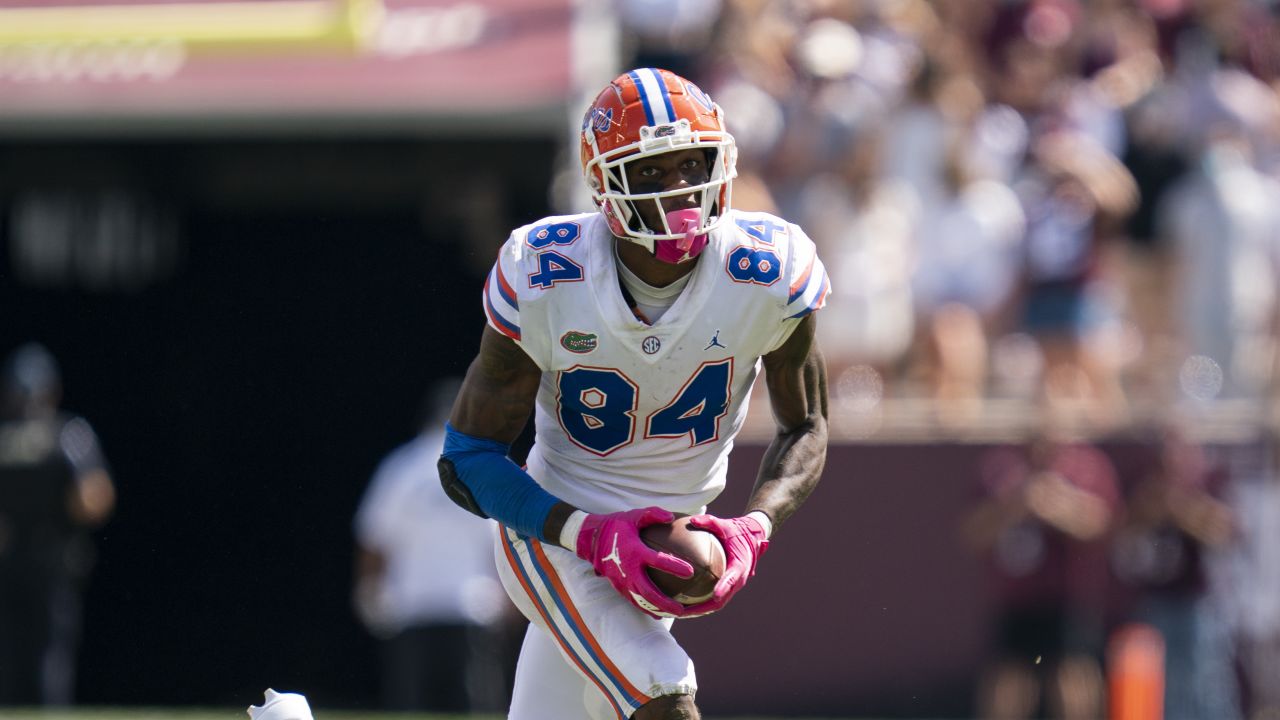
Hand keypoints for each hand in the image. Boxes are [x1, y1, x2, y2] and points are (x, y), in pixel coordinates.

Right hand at [575, 507, 693, 617]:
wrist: (592, 540)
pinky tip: (659, 614)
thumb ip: (652, 514)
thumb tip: (672, 516)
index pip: (656, 560)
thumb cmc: (616, 526)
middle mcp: (629, 570)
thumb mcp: (633, 515)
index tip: (690, 572)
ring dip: (657, 609)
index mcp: (634, 551)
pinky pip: (634, 601)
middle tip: (681, 609)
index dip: (673, 566)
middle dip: (665, 603)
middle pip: (648, 592)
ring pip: (641, 601)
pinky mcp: (619, 587)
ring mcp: (622, 581)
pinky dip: (646, 609)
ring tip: (674, 615)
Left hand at [681, 513, 768, 615]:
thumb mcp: (725, 524)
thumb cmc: (737, 531)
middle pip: (720, 601)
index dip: (724, 587)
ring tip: (677, 613)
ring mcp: (732, 586)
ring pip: (715, 605)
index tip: (715, 595)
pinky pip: (712, 600)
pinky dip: (699, 604)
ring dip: (698, 611)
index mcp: (740, 565)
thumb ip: (710, 522)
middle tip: (682, 612)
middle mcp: (738, 580)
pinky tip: (680, 604)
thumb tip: (692, 520)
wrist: (752, 538)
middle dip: (702, 609)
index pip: (732, 579)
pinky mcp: (726, 588)